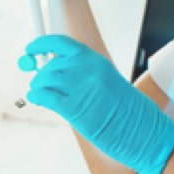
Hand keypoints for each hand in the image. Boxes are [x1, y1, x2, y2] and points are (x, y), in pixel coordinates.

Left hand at [24, 34, 173, 173]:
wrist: (142, 130)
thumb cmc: (126, 111)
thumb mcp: (106, 81)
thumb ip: (82, 74)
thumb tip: (53, 71)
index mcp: (95, 60)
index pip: (61, 44)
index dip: (41, 44)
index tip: (30, 49)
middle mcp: (86, 69)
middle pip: (50, 64)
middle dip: (41, 75)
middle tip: (39, 84)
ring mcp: (80, 87)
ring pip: (44, 79)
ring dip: (38, 86)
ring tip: (40, 94)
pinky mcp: (74, 108)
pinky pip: (44, 96)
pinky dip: (36, 96)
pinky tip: (36, 99)